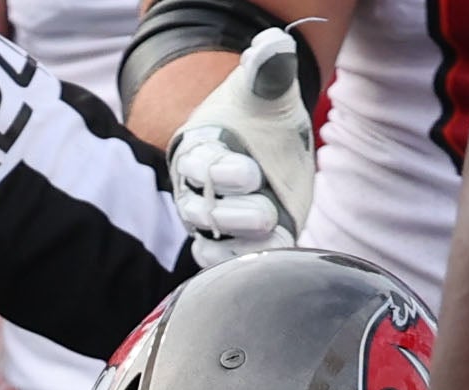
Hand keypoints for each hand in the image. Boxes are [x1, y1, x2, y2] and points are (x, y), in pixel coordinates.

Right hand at [165, 29, 312, 257]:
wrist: (271, 141)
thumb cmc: (262, 115)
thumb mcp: (267, 90)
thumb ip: (268, 70)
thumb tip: (272, 46)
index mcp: (198, 147)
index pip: (199, 164)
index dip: (221, 171)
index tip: (250, 171)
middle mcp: (196, 188)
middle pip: (202, 209)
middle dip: (234, 214)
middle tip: (267, 213)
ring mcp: (213, 219)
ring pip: (210, 241)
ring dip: (239, 245)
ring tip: (272, 240)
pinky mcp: (232, 243)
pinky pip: (222, 262)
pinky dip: (241, 264)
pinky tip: (271, 259)